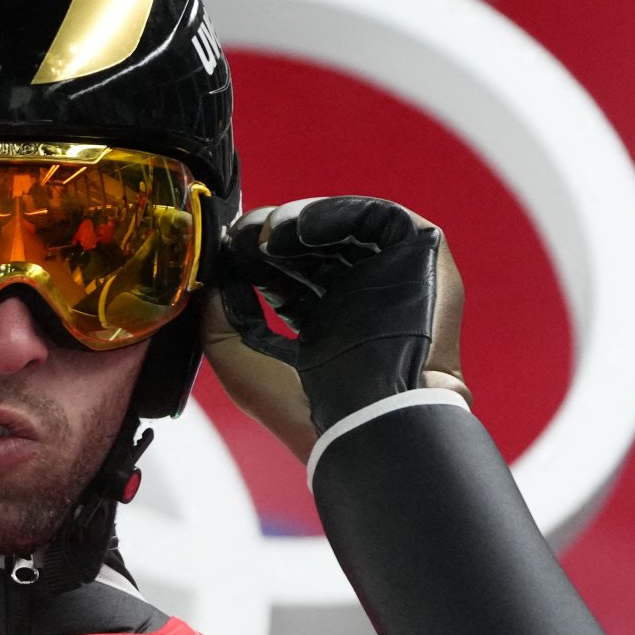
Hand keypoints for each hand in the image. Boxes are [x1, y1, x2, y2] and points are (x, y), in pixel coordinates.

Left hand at [202, 196, 466, 458]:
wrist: (363, 423)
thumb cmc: (306, 409)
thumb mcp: (240, 360)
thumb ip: (217, 317)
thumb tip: (210, 280)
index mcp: (326, 331)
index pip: (289, 278)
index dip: (257, 258)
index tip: (229, 249)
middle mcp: (361, 303)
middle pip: (316, 248)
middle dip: (275, 235)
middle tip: (244, 234)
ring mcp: (394, 280)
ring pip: (347, 227)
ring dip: (302, 219)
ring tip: (269, 232)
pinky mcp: (424, 262)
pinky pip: (384, 218)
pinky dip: (340, 212)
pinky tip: (300, 228)